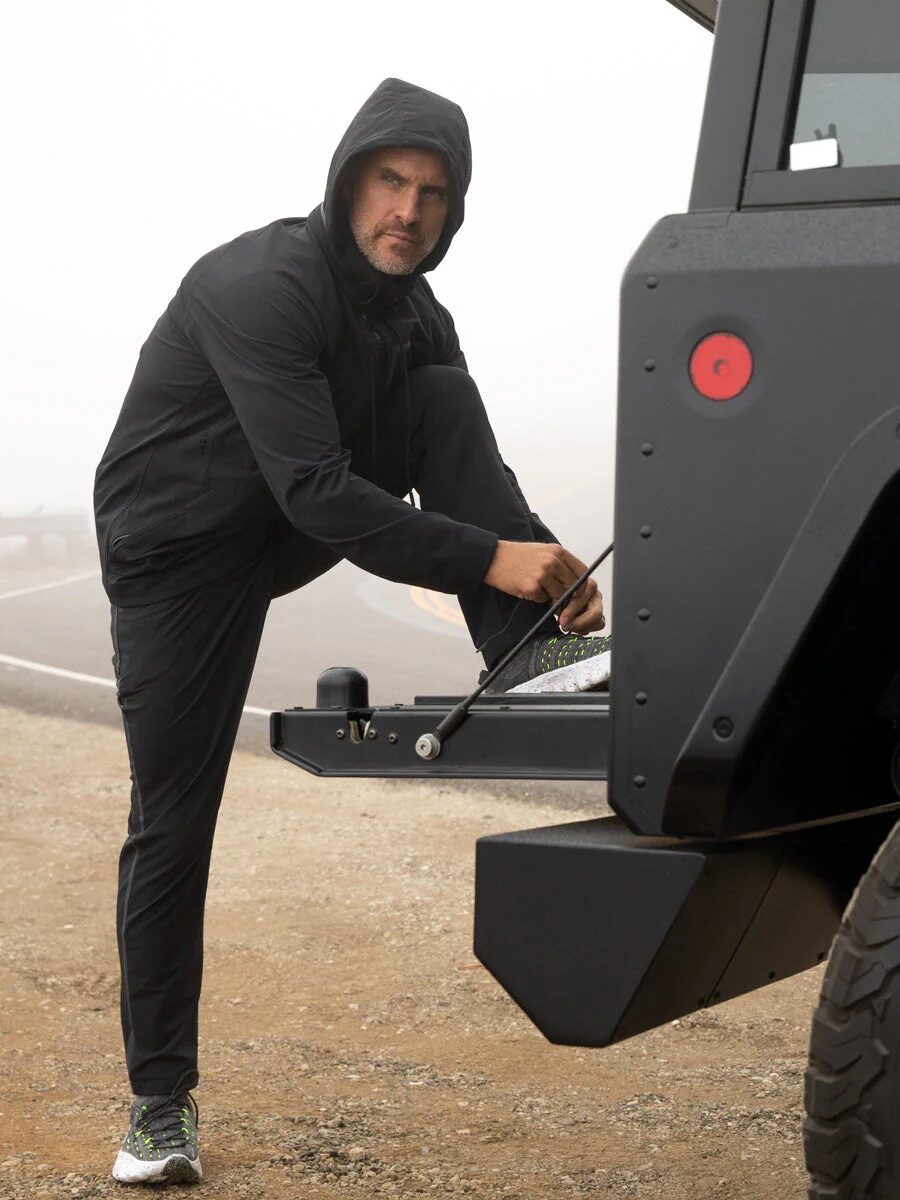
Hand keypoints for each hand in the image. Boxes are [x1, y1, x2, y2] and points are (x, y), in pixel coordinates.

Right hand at [484, 541, 604, 631]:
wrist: (493, 558)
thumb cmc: (517, 555)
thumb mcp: (542, 551)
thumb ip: (559, 562)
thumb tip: (574, 580)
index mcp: (557, 551)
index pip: (581, 571)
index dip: (583, 585)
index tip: (579, 593)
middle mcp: (552, 562)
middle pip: (573, 586)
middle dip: (570, 597)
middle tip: (564, 603)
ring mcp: (542, 575)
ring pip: (559, 596)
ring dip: (553, 600)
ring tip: (542, 595)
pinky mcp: (532, 587)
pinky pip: (542, 600)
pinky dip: (537, 598)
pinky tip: (527, 590)